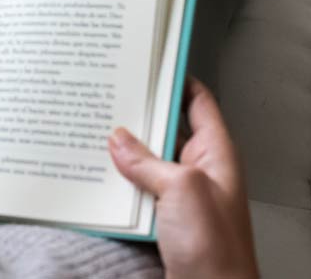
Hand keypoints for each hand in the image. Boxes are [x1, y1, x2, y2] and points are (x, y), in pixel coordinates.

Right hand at [108, 79, 257, 278]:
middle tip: (110, 94)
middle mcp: (200, 171)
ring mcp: (182, 197)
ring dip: (125, 152)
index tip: (148, 61)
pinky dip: (120, 183)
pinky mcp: (165, 222)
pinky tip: (99, 176)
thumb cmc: (216, 249)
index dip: (175, 79)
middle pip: (167, 130)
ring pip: (148, 162)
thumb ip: (148, 161)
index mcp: (216, 154)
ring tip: (95, 131)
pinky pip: (139, 192)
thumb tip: (120, 139)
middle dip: (139, 115)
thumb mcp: (181, 190)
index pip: (198, 102)